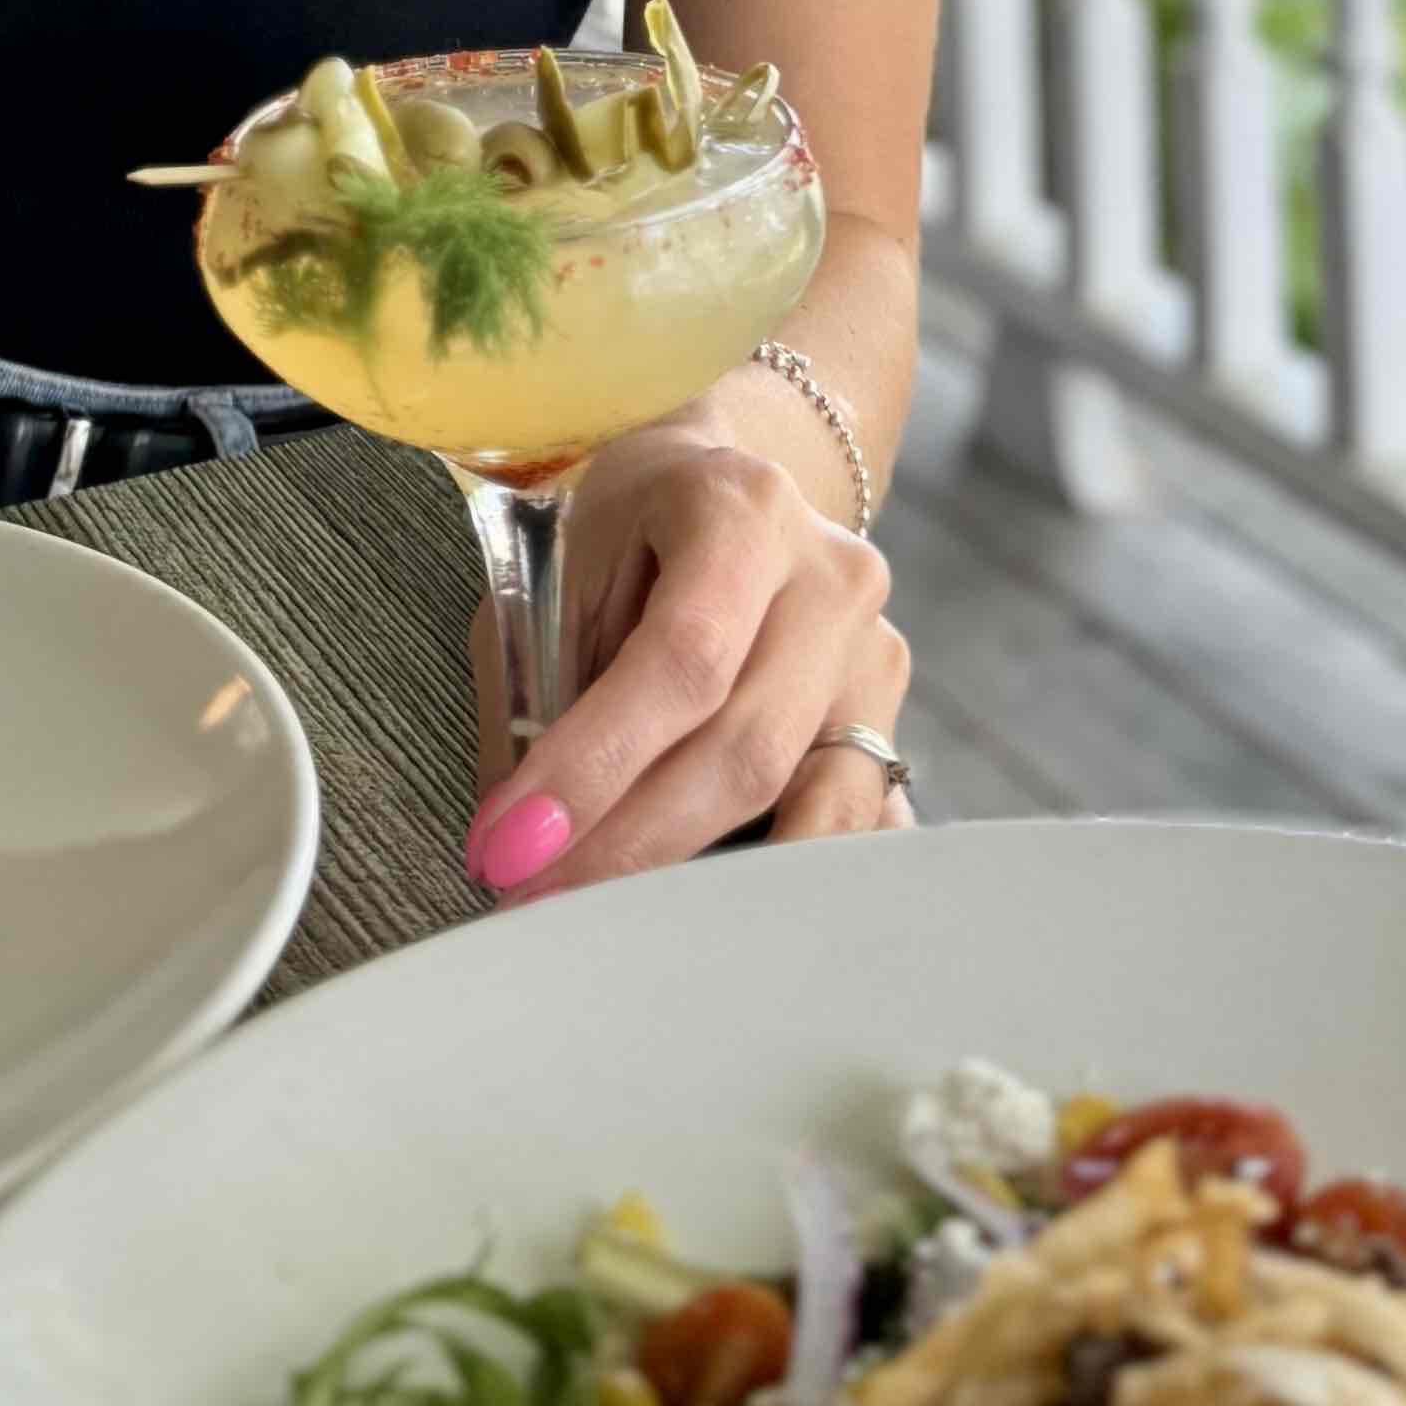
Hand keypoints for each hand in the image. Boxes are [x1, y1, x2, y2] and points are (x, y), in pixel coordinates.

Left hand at [470, 398, 906, 896]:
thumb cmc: (628, 531)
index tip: (515, 842)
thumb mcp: (560, 572)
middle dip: (632, 842)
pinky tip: (708, 910)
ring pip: (810, 805)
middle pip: (747, 747)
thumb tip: (514, 835)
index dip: (599, 764)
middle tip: (536, 896)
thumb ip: (537, 691)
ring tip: (608, 914)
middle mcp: (832, 577)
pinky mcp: (890, 722)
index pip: (682, 659)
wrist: (729, 492)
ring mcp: (876, 654)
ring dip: (703, 877)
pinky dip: (781, 878)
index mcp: (744, 510)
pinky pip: (854, 826)